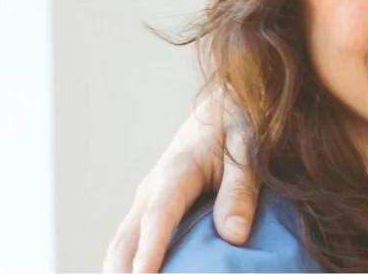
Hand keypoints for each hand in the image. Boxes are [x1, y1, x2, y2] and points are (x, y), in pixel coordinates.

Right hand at [101, 96, 255, 272]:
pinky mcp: (150, 210)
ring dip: (119, 270)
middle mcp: (152, 190)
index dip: (150, 250)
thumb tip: (234, 236)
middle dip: (122, 270)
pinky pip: (131, 242)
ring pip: (122, 244)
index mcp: (176, 173)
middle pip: (126, 238)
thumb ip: (241, 190)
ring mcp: (147, 202)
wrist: (222, 110)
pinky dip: (128, 264)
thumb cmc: (238, 127)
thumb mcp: (248, 150)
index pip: (158, 218)